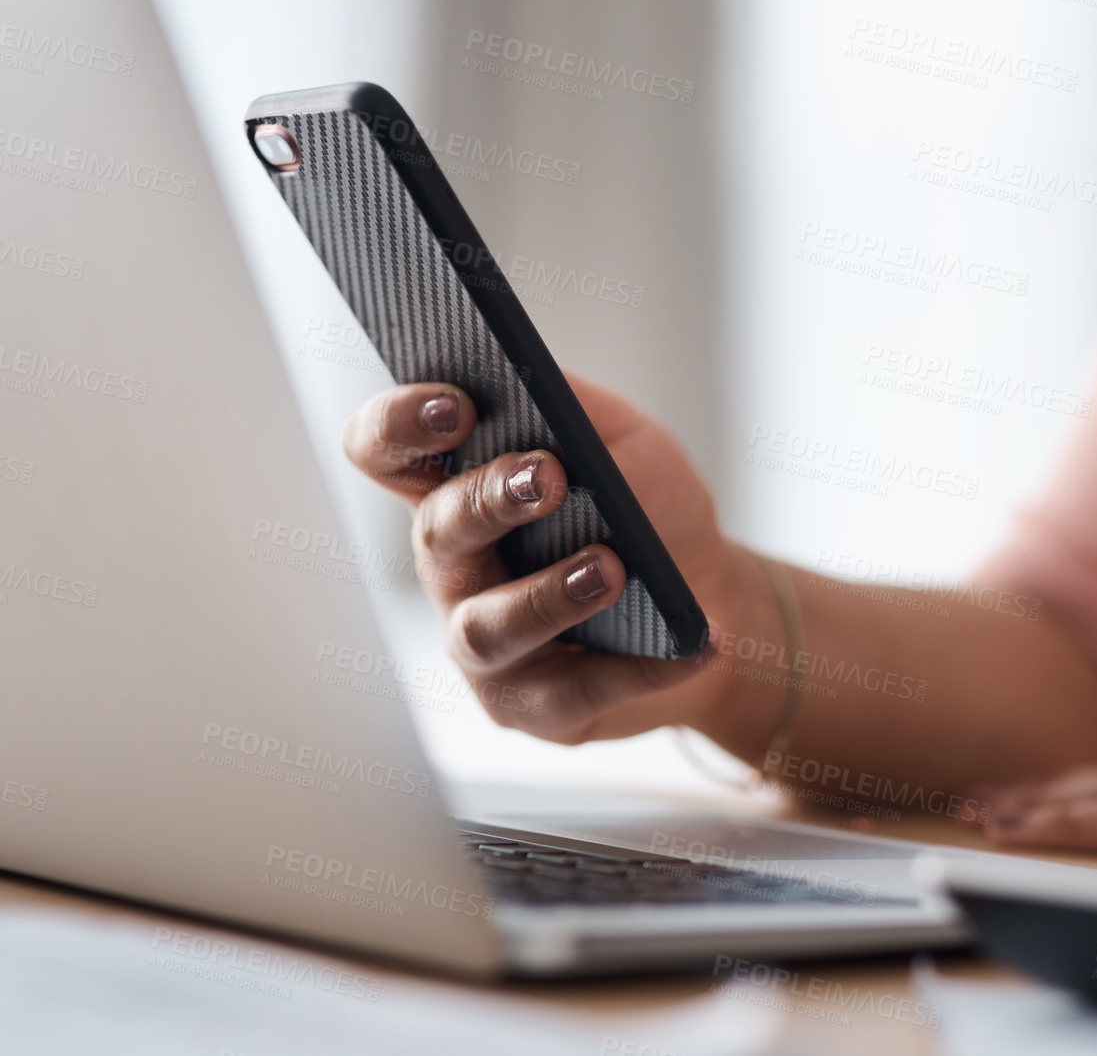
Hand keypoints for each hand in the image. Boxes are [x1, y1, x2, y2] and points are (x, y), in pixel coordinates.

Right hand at [341, 371, 778, 744]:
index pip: (386, 450)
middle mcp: (455, 566)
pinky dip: (638, 669)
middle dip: (488, 499)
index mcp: (459, 485)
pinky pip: (574, 692)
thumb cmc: (649, 510)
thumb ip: (578, 411)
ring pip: (486, 628)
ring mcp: (482, 642)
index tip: (453, 406)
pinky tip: (694, 643)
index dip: (398, 426)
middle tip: (550, 476)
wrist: (710, 597)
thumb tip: (544, 392)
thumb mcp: (625, 440)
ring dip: (546, 596)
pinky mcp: (530, 705)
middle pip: (436, 531)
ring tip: (612, 568)